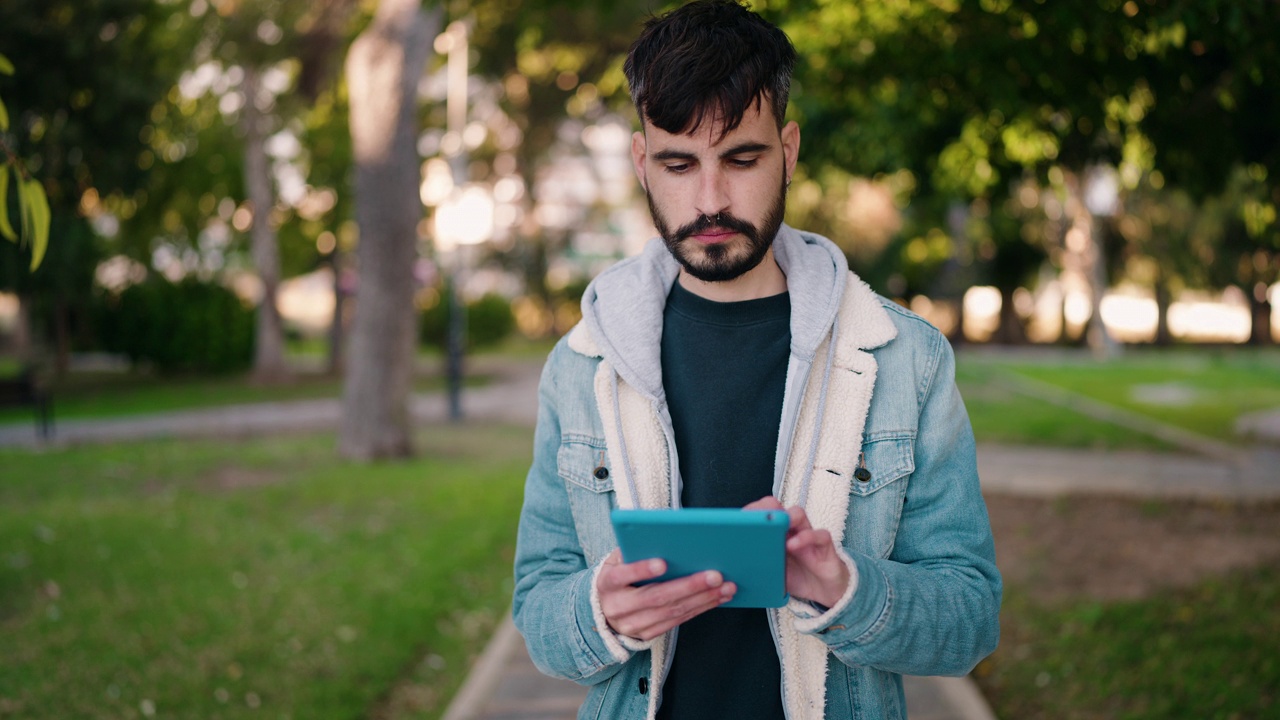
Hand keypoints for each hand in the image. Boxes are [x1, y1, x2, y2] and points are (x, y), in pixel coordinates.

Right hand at [596, 549, 735, 640]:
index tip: (662, 562)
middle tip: (715, 575)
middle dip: (689, 586)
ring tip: (725, 587)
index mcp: (606, 583)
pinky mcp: (647, 634)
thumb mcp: (616, 560)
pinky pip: (677, 621)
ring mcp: (632, 625)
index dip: (641, 569)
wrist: (601, 610)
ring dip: (703, 599)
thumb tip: (664, 537)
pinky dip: (700, 608)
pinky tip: (717, 598)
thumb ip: (633, 550)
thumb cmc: (617, 575)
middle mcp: (618, 607)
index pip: (622, 576)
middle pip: (656, 597)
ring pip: (672, 612)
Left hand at [745, 496, 850, 607]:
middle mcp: (790, 529)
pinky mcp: (824, 545)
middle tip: (756, 517)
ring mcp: (807, 534)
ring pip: (798, 514)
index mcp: (775, 534)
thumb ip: (758, 563)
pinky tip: (793, 544)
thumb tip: (734, 565)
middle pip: (778, 508)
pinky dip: (806, 537)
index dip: (751, 512)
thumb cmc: (794, 577)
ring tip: (776, 526)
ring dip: (786, 517)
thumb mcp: (771, 571)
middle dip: (766, 508)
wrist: (822, 591)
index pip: (762, 514)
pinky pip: (818, 534)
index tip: (739, 518)